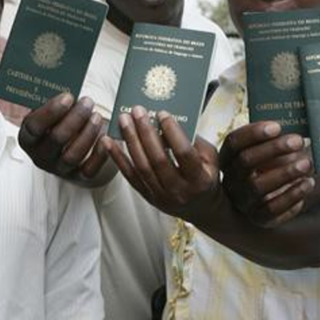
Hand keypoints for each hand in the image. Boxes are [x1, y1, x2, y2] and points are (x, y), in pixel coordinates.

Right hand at [18, 93, 106, 178]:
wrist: (60, 140)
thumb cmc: (54, 120)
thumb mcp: (46, 110)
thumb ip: (54, 102)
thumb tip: (68, 86)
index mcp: (28, 137)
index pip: (34, 126)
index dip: (51, 111)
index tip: (68, 96)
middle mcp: (40, 156)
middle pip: (56, 140)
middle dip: (75, 119)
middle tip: (88, 102)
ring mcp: (58, 168)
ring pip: (72, 155)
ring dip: (87, 134)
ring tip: (97, 116)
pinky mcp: (76, 176)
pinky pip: (88, 170)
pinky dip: (99, 156)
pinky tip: (107, 139)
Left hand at [101, 105, 220, 220]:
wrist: (200, 208)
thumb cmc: (205, 177)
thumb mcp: (210, 158)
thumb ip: (194, 140)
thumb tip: (168, 121)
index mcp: (200, 180)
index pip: (184, 153)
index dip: (172, 132)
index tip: (162, 113)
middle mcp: (179, 191)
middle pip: (158, 159)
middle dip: (146, 132)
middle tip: (137, 111)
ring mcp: (161, 196)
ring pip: (141, 166)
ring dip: (130, 140)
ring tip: (124, 119)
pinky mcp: (147, 196)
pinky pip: (129, 175)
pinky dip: (117, 157)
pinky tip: (109, 141)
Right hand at [218, 121, 314, 226]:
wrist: (275, 198)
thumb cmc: (273, 166)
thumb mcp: (268, 152)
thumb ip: (275, 141)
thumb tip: (297, 135)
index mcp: (229, 159)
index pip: (233, 142)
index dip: (253, 133)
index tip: (277, 126)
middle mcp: (231, 180)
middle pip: (245, 161)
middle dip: (273, 149)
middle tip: (298, 140)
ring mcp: (243, 200)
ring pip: (257, 186)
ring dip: (285, 173)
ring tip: (307, 163)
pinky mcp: (258, 218)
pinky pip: (272, 209)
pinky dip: (292, 195)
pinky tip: (308, 183)